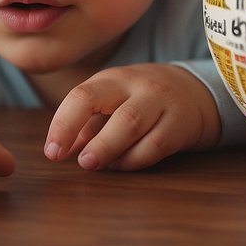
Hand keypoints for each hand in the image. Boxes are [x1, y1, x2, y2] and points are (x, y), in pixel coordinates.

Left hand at [42, 63, 220, 171]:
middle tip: (80, 163)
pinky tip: (122, 166)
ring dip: (110, 149)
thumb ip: (85, 125)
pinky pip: (157, 144)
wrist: (193, 90)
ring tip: (95, 165)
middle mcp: (137, 86)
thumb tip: (59, 150)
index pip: (82, 96)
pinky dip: (135, 159)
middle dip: (93, 140)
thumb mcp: (110, 102)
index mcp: (112, 79)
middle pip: (113, 109)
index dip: (63, 124)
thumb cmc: (139, 99)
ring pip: (133, 124)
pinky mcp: (181, 124)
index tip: (52, 152)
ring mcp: (162, 103)